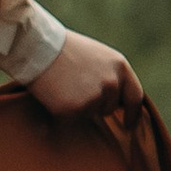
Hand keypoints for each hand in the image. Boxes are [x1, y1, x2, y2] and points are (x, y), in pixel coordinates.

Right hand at [26, 29, 141, 117]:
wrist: (35, 46)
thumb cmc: (63, 48)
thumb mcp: (98, 56)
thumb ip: (112, 76)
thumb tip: (119, 101)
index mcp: (119, 66)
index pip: (135, 96)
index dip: (133, 113)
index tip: (128, 124)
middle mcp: (111, 83)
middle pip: (109, 107)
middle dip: (96, 104)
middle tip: (76, 87)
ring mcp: (93, 97)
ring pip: (89, 113)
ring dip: (78, 105)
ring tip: (63, 85)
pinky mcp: (74, 108)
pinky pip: (71, 117)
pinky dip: (61, 110)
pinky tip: (53, 92)